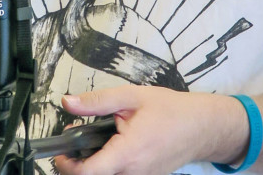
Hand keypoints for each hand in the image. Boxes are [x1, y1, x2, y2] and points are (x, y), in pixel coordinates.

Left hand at [53, 86, 244, 174]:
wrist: (202, 126)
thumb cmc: (170, 110)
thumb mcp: (130, 97)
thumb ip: (97, 102)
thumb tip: (67, 102)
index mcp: (127, 154)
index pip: (87, 173)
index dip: (67, 165)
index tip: (60, 151)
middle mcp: (133, 173)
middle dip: (77, 161)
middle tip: (75, 138)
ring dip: (94, 163)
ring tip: (94, 139)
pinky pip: (121, 174)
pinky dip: (110, 163)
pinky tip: (112, 145)